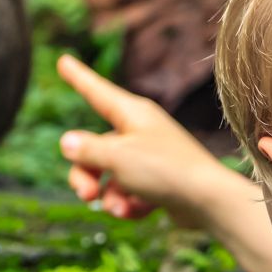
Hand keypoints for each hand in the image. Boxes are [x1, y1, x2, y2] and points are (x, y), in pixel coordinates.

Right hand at [56, 54, 227, 222]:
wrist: (208, 202)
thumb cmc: (165, 170)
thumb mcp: (117, 157)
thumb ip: (87, 149)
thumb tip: (67, 142)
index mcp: (132, 113)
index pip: (96, 91)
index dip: (78, 77)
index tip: (63, 59)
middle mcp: (139, 131)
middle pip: (94, 149)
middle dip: (85, 175)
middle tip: (86, 194)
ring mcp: (149, 157)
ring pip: (109, 176)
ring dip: (108, 196)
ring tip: (118, 208)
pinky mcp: (157, 182)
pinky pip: (129, 193)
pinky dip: (129, 205)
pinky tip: (139, 212)